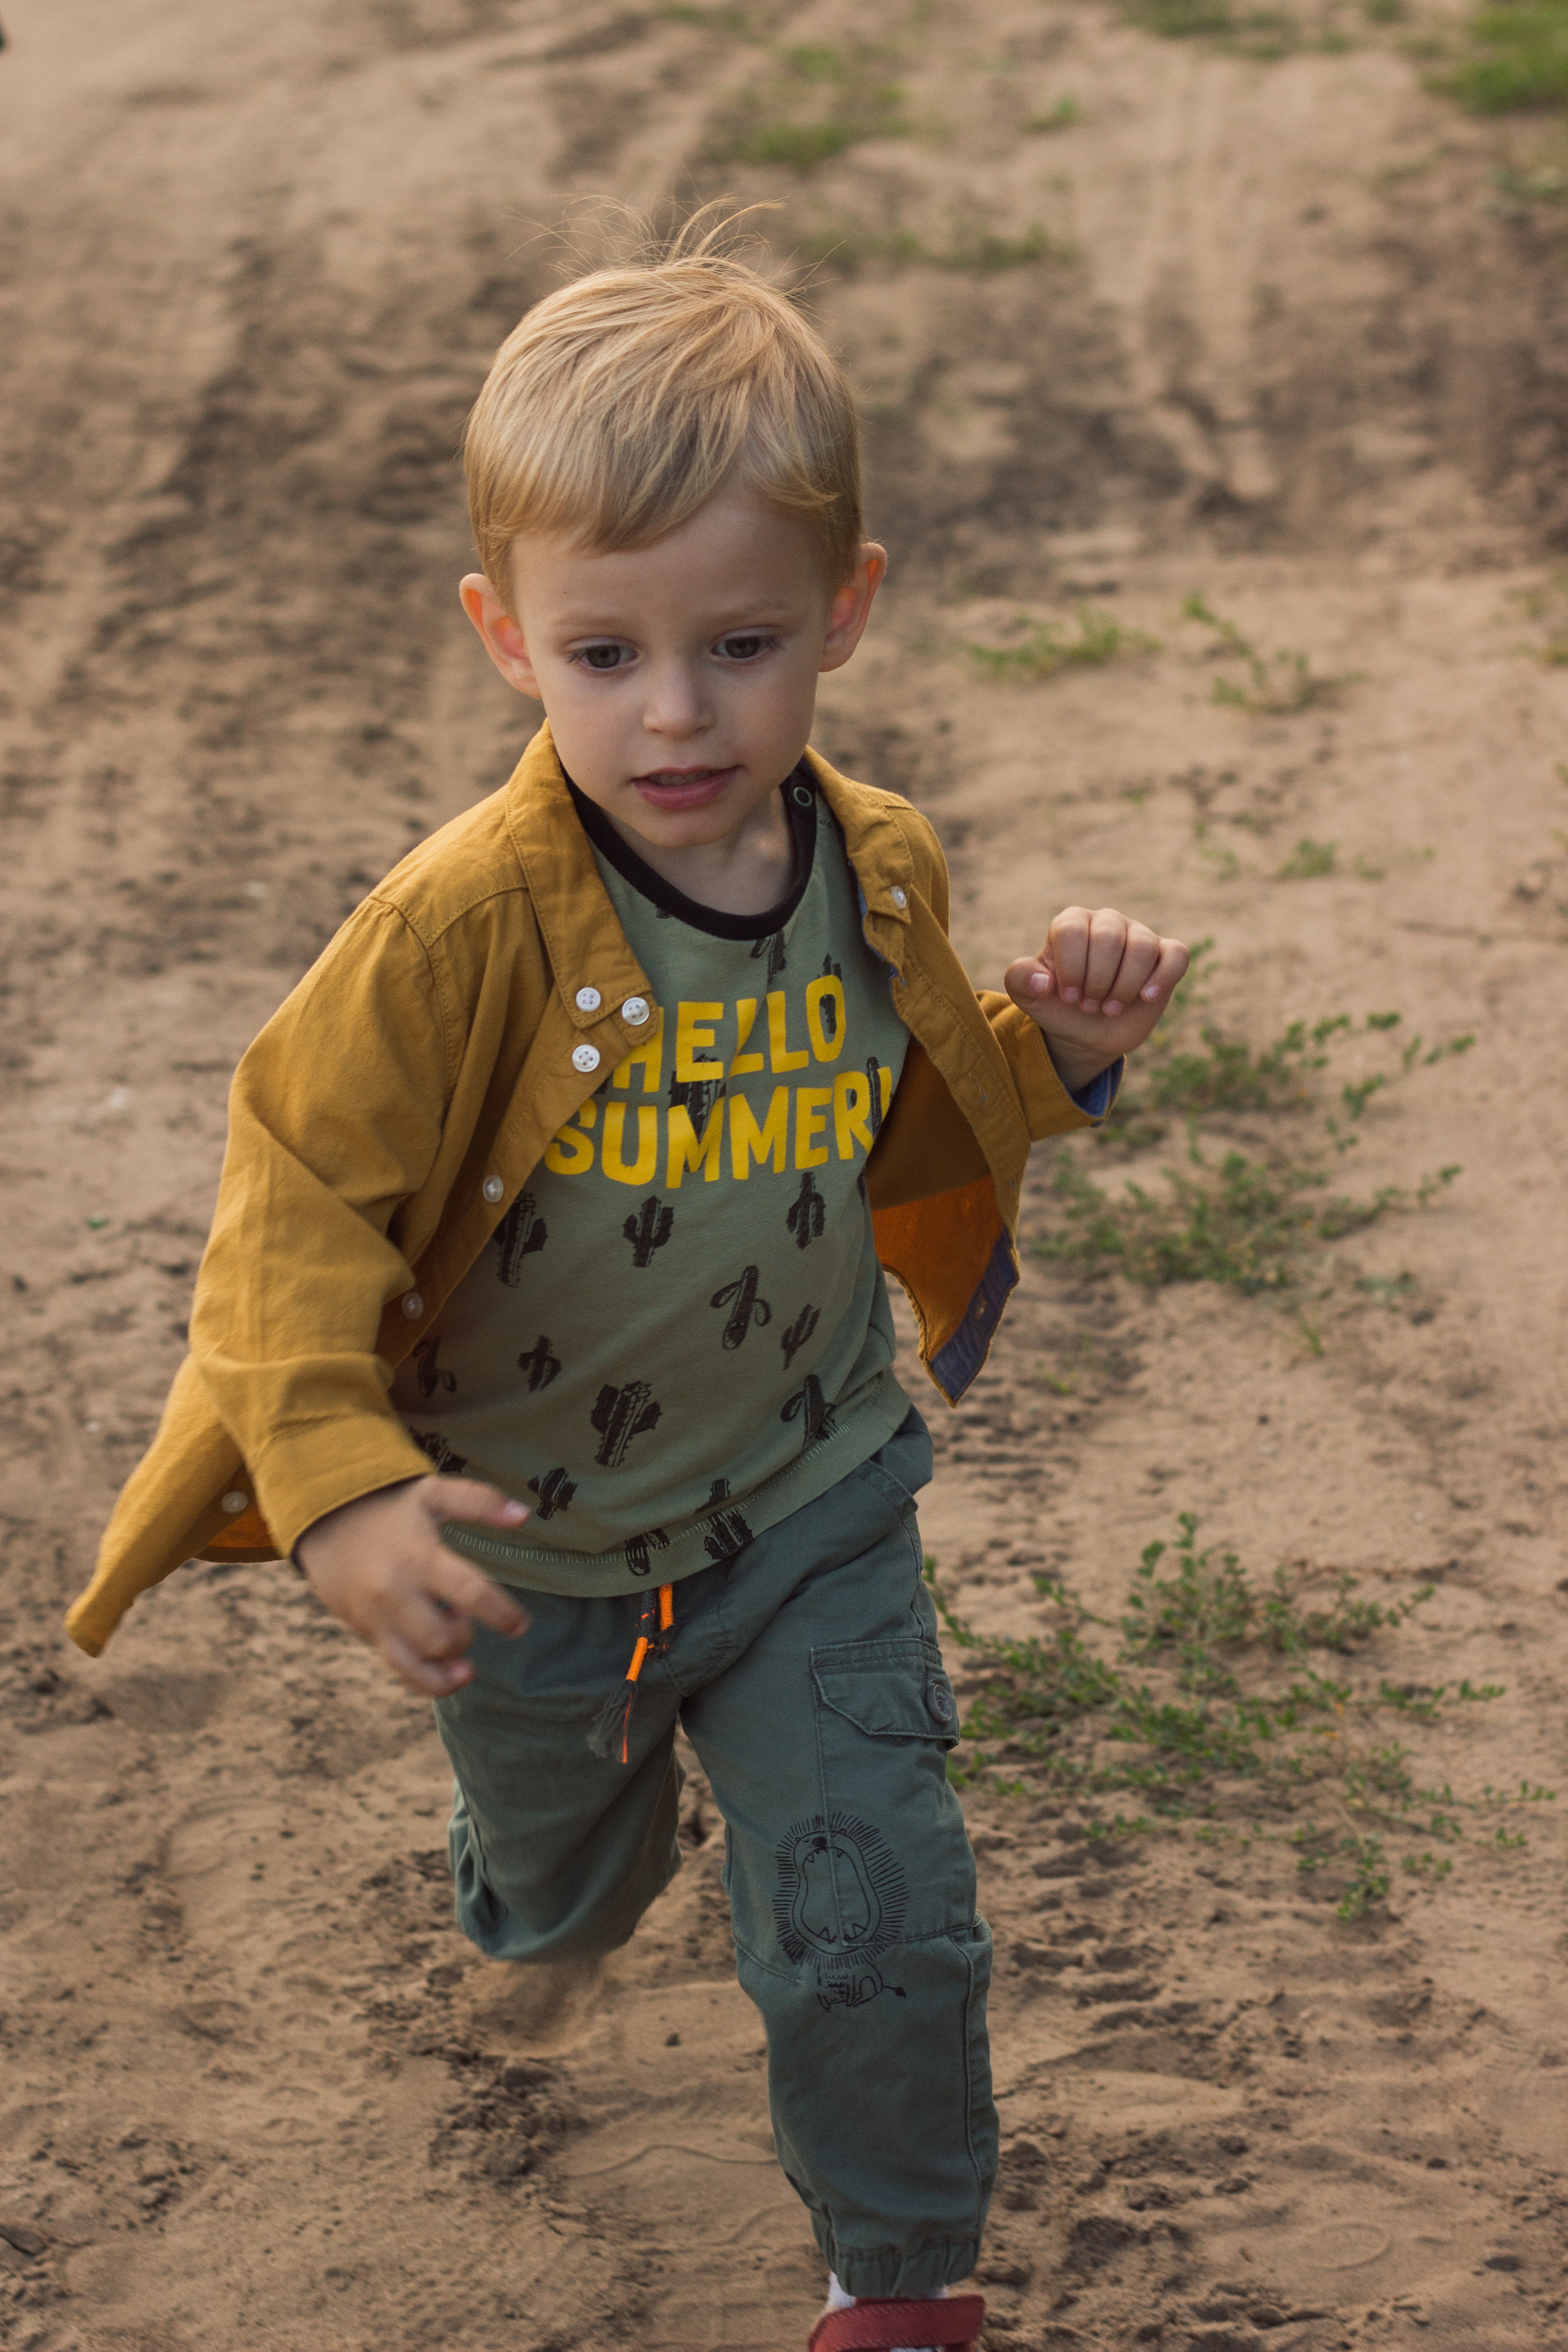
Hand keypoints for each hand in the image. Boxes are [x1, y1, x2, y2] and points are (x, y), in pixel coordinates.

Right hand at [295, 1476, 529, 1696]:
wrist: (324, 1519)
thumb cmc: (390, 1507)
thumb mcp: (432, 1492)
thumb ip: (479, 1501)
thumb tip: (523, 1515)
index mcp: (419, 1556)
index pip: (469, 1593)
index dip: (502, 1614)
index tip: (520, 1626)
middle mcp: (395, 1592)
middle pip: (443, 1638)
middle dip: (466, 1635)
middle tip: (464, 1614)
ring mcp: (377, 1617)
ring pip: (420, 1664)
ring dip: (450, 1663)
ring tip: (458, 1647)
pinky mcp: (367, 1632)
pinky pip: (399, 1669)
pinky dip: (429, 1681)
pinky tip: (452, 1675)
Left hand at [1005, 905, 1188, 1092]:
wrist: (1088, 1032)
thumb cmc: (1059, 1006)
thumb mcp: (1029, 998)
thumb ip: (1020, 981)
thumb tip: (1041, 981)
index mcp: (1071, 924)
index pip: (1072, 931)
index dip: (1071, 968)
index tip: (1068, 996)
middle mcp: (1106, 922)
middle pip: (1108, 937)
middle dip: (1097, 980)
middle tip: (1089, 1006)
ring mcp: (1139, 935)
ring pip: (1141, 946)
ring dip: (1124, 986)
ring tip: (1110, 1009)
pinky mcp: (1166, 955)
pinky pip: (1176, 954)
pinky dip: (1163, 977)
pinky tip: (1146, 998)